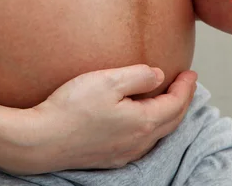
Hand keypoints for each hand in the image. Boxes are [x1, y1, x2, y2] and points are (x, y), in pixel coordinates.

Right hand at [4, 65, 196, 173]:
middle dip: (182, 102)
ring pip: (157, 134)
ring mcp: (123, 153)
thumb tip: (159, 76)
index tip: (191, 73)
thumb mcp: (108, 80)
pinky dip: (150, 127)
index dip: (186, 88)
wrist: (40, 140)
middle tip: (186, 85)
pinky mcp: (108, 158)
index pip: (176, 104)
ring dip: (167, 116)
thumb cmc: (71, 108)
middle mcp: (138, 142)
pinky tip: (140, 121)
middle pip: (171, 121)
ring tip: (167, 100)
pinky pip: (140, 143)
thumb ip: (138, 76)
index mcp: (143, 122)